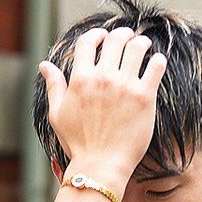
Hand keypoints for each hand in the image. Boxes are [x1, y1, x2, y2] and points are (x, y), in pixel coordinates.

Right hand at [39, 27, 166, 189]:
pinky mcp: (144, 98)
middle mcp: (103, 78)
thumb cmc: (78, 145)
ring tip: (143, 47)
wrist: (100, 167)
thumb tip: (45, 65)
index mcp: (80, 79)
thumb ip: (54, 86)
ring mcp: (125, 86)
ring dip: (141, 43)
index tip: (104, 37)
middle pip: (115, 40)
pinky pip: (155, 67)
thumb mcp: (58, 115)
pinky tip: (156, 63)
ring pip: (137, 48)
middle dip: (122, 35)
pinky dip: (157, 61)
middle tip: (129, 39)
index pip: (88, 41)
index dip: (97, 34)